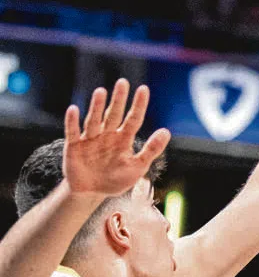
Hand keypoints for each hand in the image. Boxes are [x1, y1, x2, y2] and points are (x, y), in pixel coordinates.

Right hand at [62, 79, 169, 197]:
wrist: (92, 193)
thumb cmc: (116, 179)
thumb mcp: (138, 166)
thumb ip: (151, 150)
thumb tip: (166, 131)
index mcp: (123, 139)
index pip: (133, 119)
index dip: (139, 105)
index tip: (144, 89)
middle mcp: (107, 135)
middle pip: (113, 114)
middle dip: (118, 100)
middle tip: (123, 83)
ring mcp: (90, 139)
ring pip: (94, 120)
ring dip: (96, 107)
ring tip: (101, 91)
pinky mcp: (74, 146)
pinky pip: (73, 132)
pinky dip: (72, 122)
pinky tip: (73, 109)